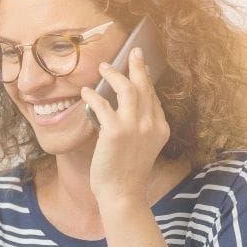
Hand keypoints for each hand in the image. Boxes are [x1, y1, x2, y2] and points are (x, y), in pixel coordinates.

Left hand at [80, 47, 170, 204]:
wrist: (122, 194)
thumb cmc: (127, 173)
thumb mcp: (142, 147)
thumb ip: (139, 126)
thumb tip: (123, 105)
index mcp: (160, 128)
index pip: (153, 96)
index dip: (145, 79)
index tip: (139, 66)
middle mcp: (151, 125)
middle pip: (144, 86)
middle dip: (137, 66)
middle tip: (131, 52)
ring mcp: (134, 128)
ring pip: (126, 89)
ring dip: (114, 75)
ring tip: (103, 68)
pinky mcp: (115, 133)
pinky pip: (102, 105)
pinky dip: (92, 96)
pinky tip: (86, 93)